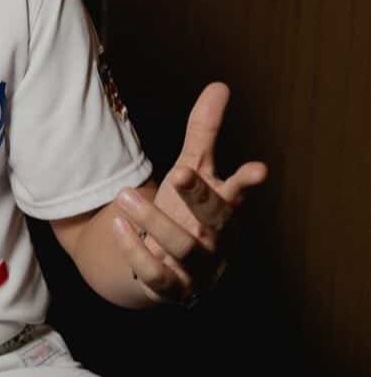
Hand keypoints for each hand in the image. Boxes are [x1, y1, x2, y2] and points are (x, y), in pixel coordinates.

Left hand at [111, 82, 267, 306]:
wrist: (165, 266)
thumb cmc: (184, 212)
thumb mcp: (191, 170)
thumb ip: (203, 132)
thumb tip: (218, 86)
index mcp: (224, 210)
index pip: (238, 195)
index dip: (247, 183)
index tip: (259, 168)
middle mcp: (217, 241)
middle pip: (216, 222)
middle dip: (200, 198)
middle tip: (180, 172)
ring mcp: (197, 269)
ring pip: (183, 248)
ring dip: (155, 221)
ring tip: (125, 196)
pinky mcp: (173, 290)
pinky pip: (156, 275)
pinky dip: (135, 251)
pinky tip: (117, 226)